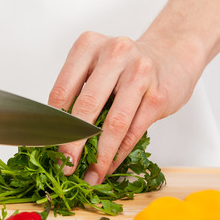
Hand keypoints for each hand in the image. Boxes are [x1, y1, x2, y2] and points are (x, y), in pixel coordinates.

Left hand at [48, 32, 200, 184]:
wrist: (171, 55)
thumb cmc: (125, 66)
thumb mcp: (95, 67)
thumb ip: (76, 93)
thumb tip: (55, 137)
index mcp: (88, 46)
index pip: (62, 91)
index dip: (53, 124)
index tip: (48, 148)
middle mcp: (114, 54)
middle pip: (86, 107)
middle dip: (73, 144)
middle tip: (65, 167)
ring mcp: (139, 73)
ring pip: (114, 123)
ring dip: (100, 155)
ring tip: (91, 174)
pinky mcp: (158, 95)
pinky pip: (134, 131)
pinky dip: (120, 152)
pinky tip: (110, 165)